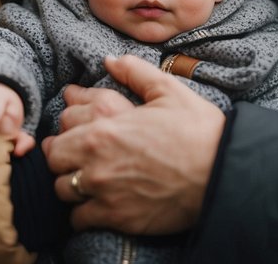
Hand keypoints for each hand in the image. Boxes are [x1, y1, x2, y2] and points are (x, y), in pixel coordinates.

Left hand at [42, 55, 223, 234]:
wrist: (223, 175)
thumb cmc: (199, 131)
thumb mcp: (169, 91)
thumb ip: (135, 72)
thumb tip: (110, 60)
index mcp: (105, 125)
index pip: (64, 121)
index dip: (70, 122)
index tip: (79, 125)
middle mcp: (96, 158)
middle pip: (55, 157)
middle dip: (63, 153)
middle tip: (78, 153)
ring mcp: (103, 190)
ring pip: (62, 188)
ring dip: (71, 182)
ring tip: (86, 179)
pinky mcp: (115, 217)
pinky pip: (78, 218)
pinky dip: (83, 212)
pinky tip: (97, 204)